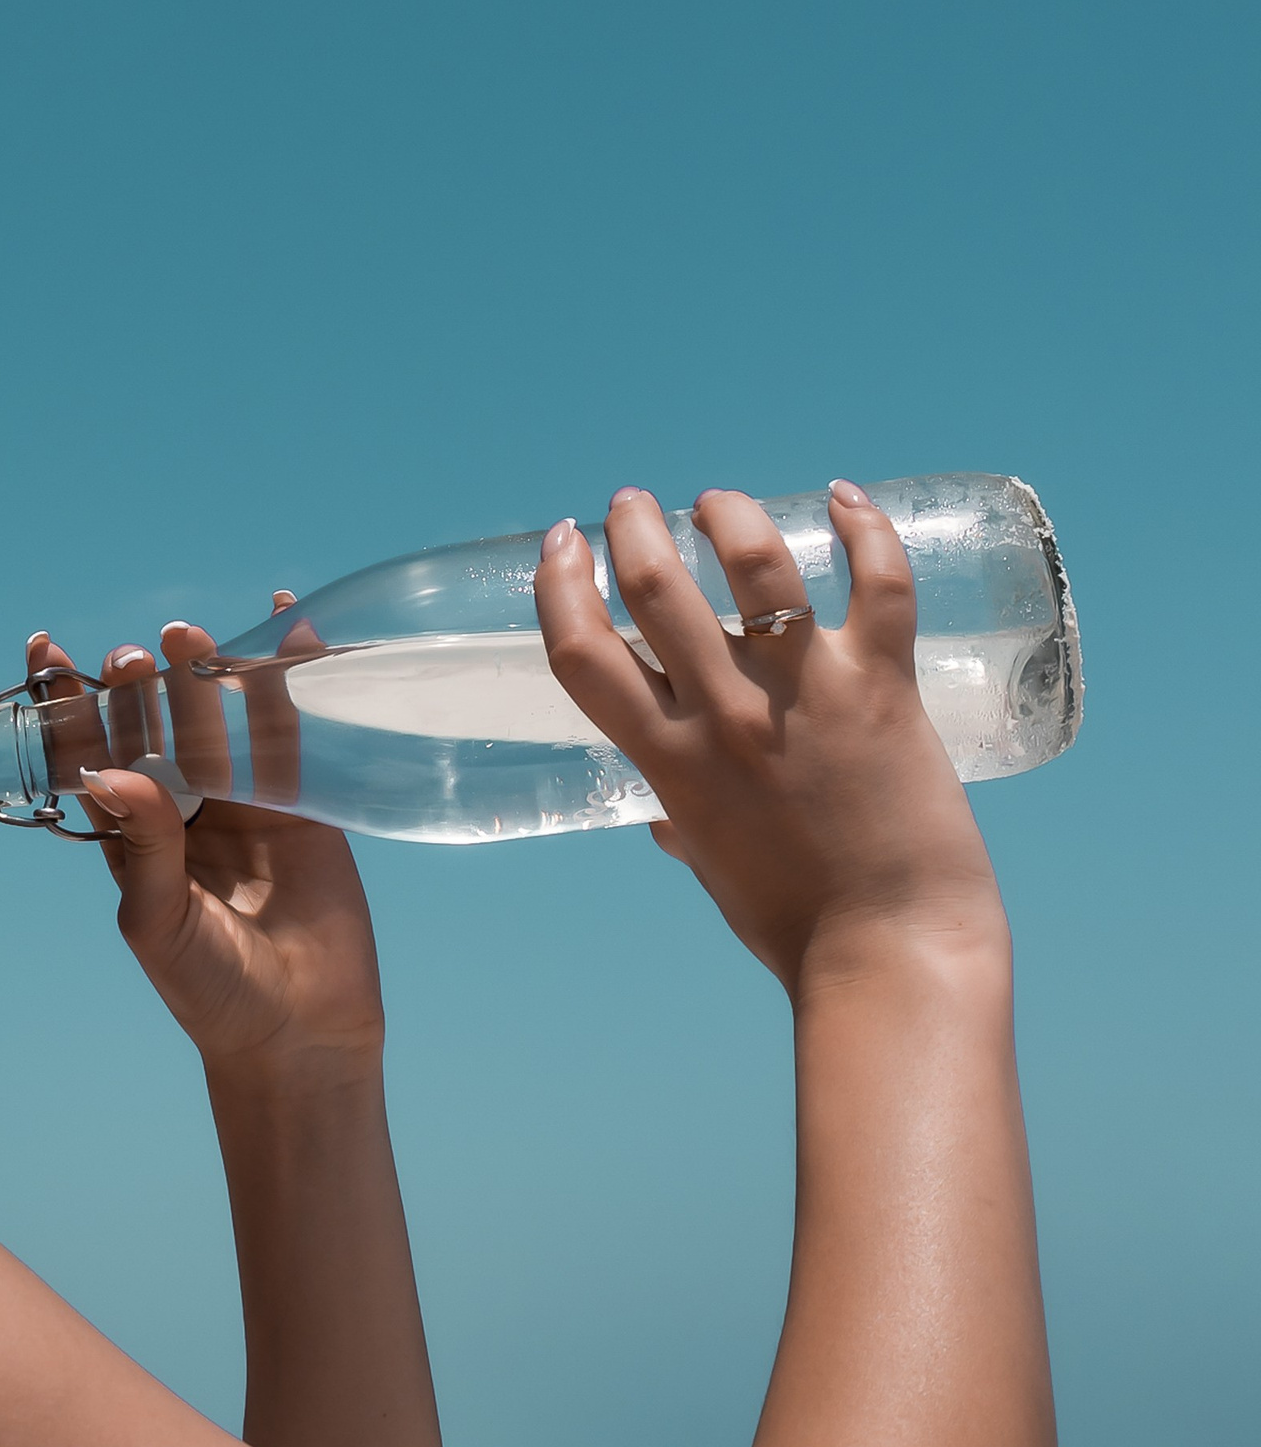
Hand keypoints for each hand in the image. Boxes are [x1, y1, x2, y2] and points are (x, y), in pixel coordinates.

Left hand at [24, 620, 385, 1083]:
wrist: (298, 1032)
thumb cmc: (210, 989)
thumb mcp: (160, 920)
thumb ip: (142, 844)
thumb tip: (112, 768)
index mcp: (131, 834)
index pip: (91, 753)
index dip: (69, 704)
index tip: (46, 651)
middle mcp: (184, 808)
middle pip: (157, 724)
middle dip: (141, 686)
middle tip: (133, 657)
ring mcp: (244, 801)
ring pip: (219, 719)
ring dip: (205, 672)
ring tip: (187, 635)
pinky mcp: (303, 803)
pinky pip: (293, 730)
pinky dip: (291, 679)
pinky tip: (289, 629)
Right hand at [534, 485, 1007, 992]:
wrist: (888, 949)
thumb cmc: (797, 925)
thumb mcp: (712, 868)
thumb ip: (684, 825)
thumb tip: (667, 824)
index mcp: (669, 762)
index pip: (581, 653)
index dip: (558, 586)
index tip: (561, 545)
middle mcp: (725, 715)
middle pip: (656, 589)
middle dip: (633, 529)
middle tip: (631, 505)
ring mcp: (805, 693)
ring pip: (755, 565)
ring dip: (727, 516)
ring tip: (717, 504)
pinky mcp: (883, 685)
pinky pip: (878, 583)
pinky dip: (862, 528)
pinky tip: (842, 498)